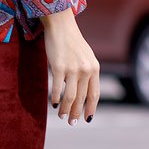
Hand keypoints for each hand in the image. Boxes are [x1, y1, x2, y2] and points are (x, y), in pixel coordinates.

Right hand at [40, 8, 99, 125]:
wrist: (60, 25)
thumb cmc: (72, 41)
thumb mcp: (86, 56)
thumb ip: (87, 73)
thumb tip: (81, 92)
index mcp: (94, 68)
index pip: (94, 94)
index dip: (90, 108)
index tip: (87, 119)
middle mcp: (86, 70)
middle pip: (82, 98)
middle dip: (76, 113)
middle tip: (72, 123)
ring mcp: (72, 69)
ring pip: (70, 97)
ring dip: (66, 109)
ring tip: (61, 116)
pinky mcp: (58, 67)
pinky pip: (58, 88)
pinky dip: (56, 99)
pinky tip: (54, 104)